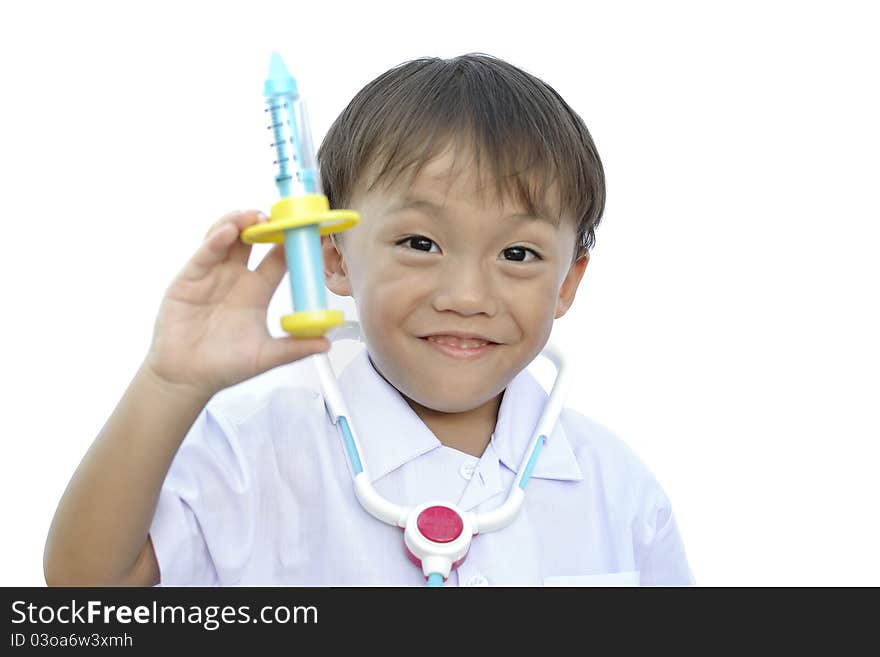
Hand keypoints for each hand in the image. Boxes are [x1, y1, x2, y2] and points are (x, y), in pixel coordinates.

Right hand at [144, 209, 329, 397]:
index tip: (304, 230)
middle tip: (278, 214)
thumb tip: (326, 342)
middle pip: (251, 239)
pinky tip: (227, 233)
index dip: (290, 243)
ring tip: (254, 216)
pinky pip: (204, 254)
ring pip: (226, 238)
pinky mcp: (188, 279)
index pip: (277, 259)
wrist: (186, 379)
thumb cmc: (223, 366)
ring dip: (240, 223)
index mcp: (257, 292)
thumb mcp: (266, 356)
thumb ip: (295, 347)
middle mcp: (236, 279)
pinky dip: (216, 240)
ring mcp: (212, 276)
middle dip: (264, 223)